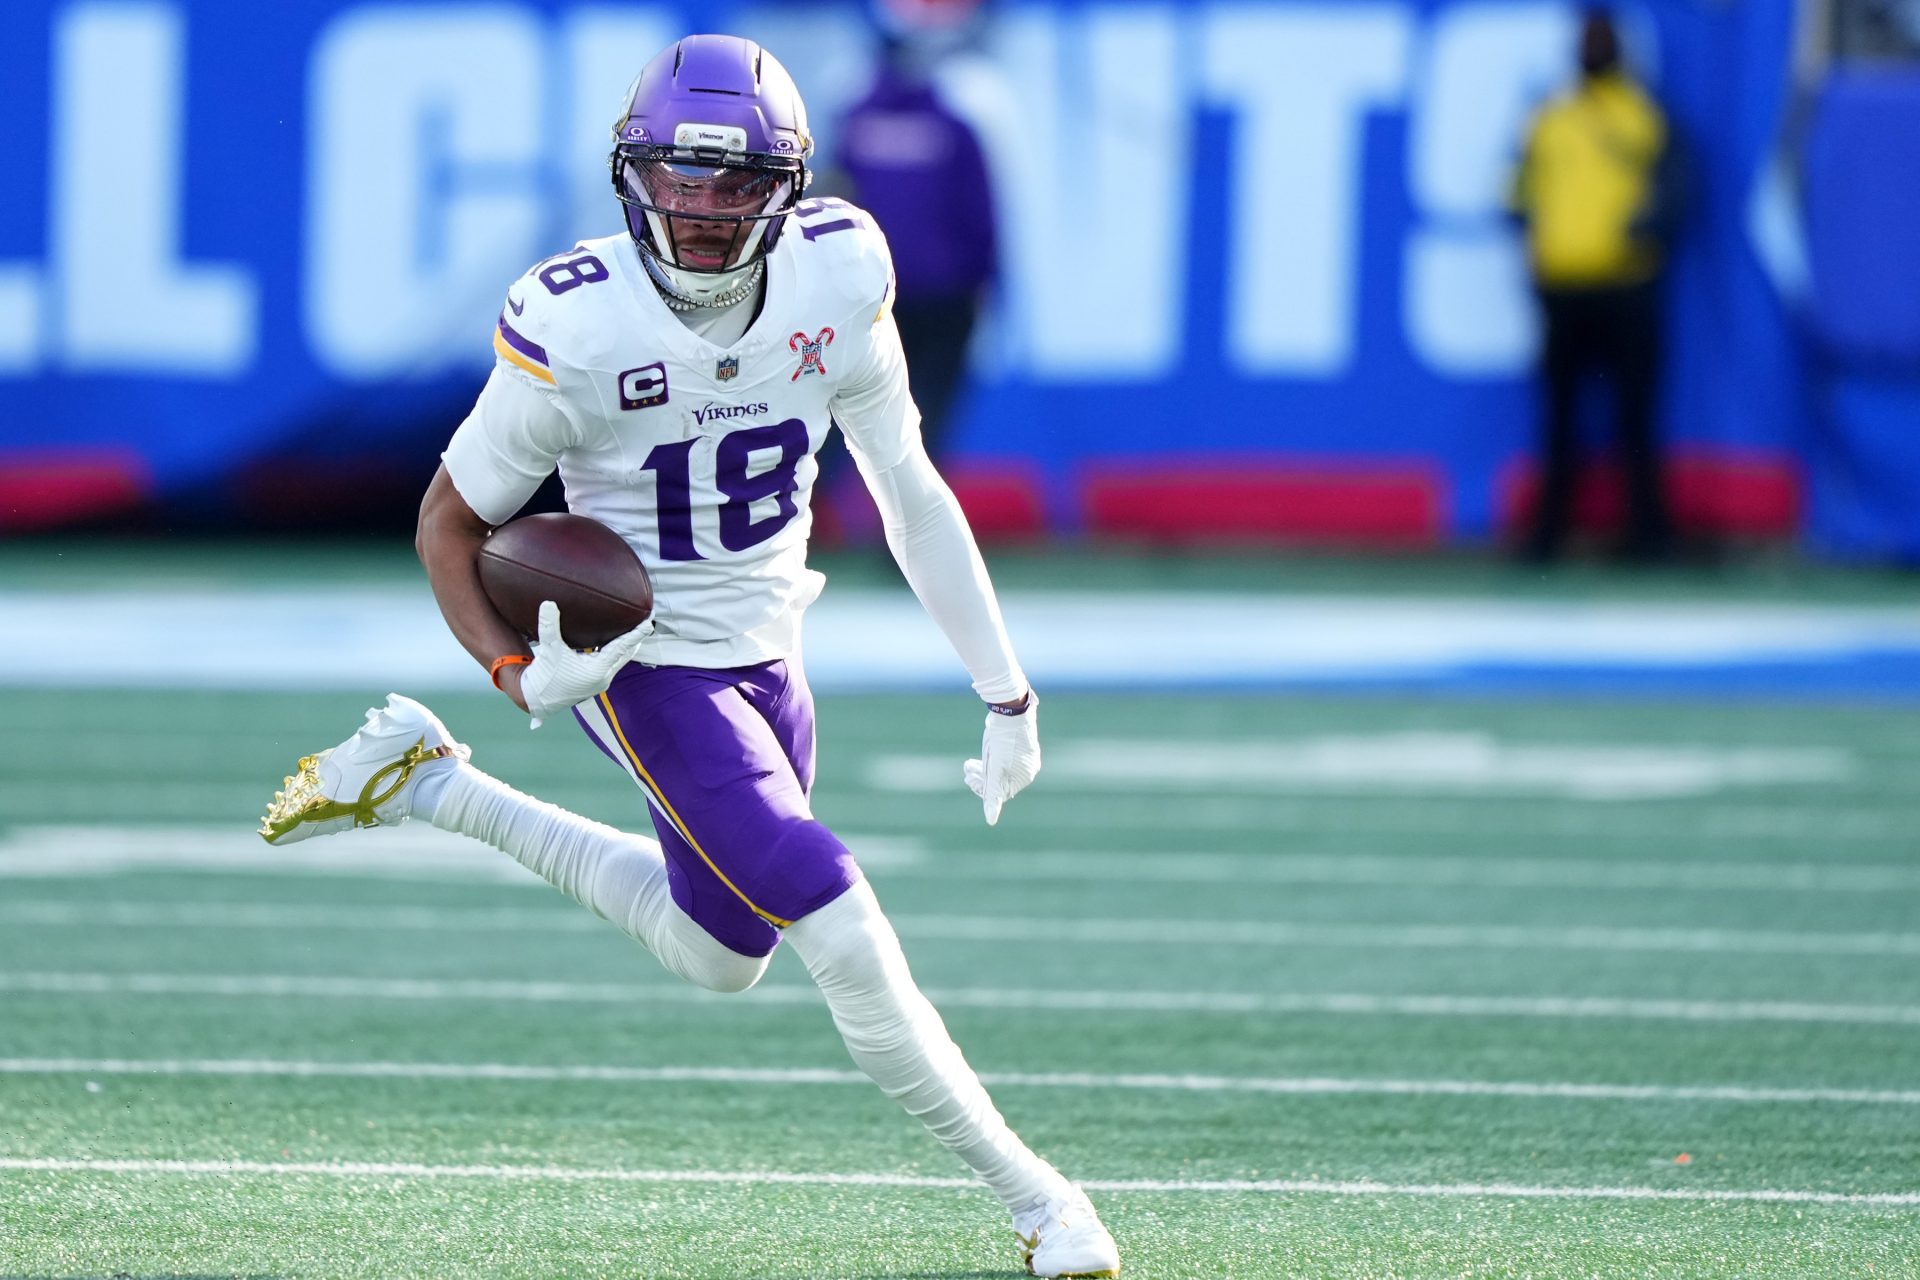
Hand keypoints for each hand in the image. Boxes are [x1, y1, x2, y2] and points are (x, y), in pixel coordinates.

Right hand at [518, 601, 651, 727]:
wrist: (535, 700)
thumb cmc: (544, 677)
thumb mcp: (548, 649)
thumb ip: (550, 626)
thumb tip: (548, 604)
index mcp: (598, 670)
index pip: (622, 647)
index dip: (636, 634)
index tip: (649, 623)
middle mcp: (603, 678)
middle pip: (626, 654)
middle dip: (636, 639)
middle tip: (646, 623)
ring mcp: (600, 682)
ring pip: (619, 661)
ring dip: (626, 647)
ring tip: (634, 632)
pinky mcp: (593, 683)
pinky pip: (611, 665)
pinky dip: (615, 654)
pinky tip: (612, 644)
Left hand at [963, 691, 1039, 825]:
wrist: (1010, 710)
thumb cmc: (1002, 742)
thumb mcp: (994, 771)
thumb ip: (992, 796)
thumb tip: (990, 821)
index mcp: (1025, 776)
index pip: (1000, 793)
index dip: (981, 788)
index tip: (968, 778)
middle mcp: (1028, 768)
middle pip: (1000, 781)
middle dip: (980, 778)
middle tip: (966, 769)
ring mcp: (1025, 756)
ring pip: (1000, 770)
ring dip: (983, 770)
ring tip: (968, 764)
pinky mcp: (1019, 745)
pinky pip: (1004, 759)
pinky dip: (990, 760)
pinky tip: (978, 757)